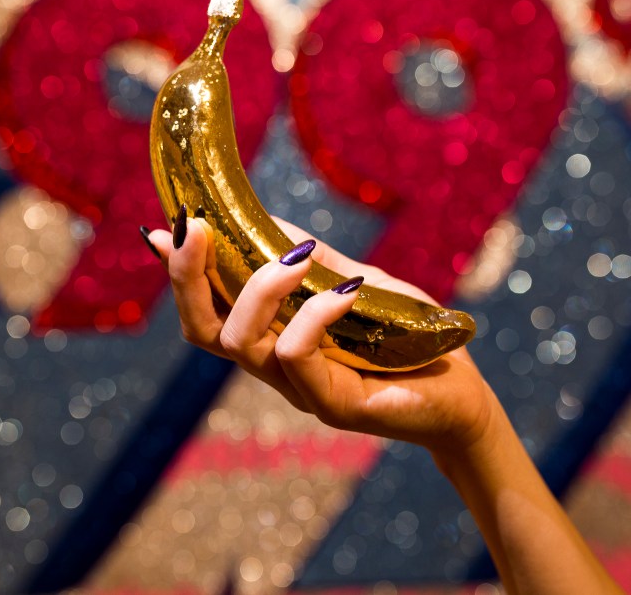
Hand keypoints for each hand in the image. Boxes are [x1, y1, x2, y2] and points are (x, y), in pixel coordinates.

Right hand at [143, 215, 494, 451]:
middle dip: (188, 276)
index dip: (180, 272)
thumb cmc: (410, 339)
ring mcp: (300, 390)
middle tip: (196, 227)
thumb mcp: (357, 285)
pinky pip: (297, 355)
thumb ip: (315, 262)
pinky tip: (345, 292)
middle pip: (201, 330)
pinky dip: (313, 313)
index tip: (167, 228)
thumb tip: (273, 225)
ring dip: (258, 287)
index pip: (208, 310)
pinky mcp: (333, 405)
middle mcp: (275, 367)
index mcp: (272, 338)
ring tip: (296, 258)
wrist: (463, 392)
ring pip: (240, 341)